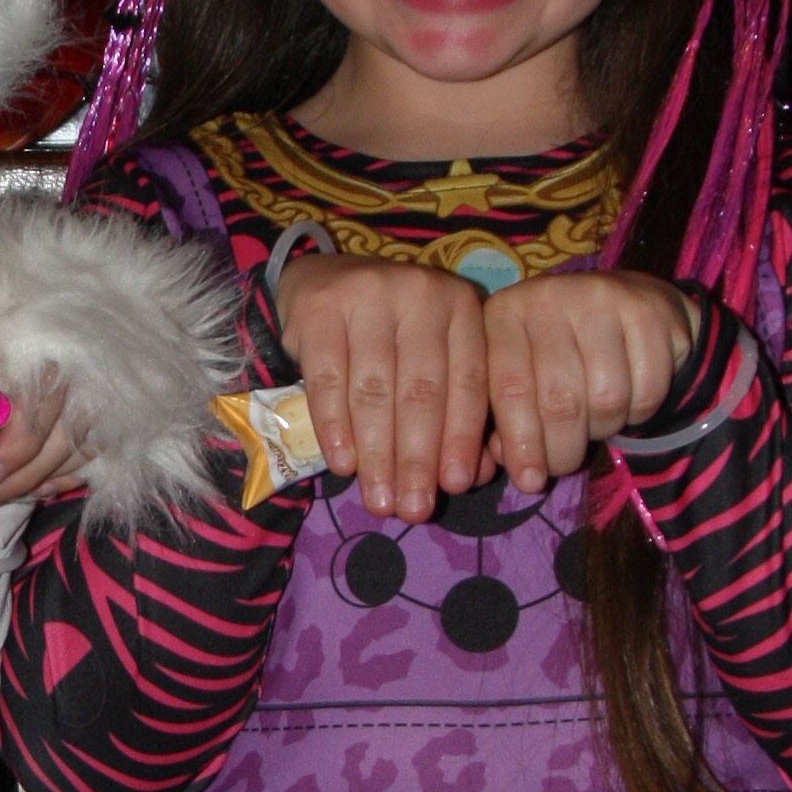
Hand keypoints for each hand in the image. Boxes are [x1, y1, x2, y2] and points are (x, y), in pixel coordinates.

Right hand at [273, 254, 489, 521]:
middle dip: (417, 459)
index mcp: (462, 308)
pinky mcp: (321, 307)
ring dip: (377, 454)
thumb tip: (471, 478)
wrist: (322, 281)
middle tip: (411, 510)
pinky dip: (336, 427)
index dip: (462, 439)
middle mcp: (422, 292)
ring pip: (376, 390)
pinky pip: (329, 379)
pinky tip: (343, 464)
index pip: (469, 382)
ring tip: (379, 500)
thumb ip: (454, 412)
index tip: (452, 488)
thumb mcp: (431, 360)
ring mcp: (369, 293)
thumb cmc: (389, 335)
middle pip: (422, 391)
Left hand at [479, 272, 696, 493]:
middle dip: (562, 450)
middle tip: (565, 464)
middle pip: (559, 401)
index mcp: (504, 314)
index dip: (519, 443)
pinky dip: (640, 412)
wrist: (629, 305)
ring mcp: (603, 298)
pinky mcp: (650, 312)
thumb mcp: (523, 379)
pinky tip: (630, 399)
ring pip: (606, 400)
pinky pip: (647, 391)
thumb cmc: (562, 354)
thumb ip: (504, 421)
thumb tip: (502, 461)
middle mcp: (550, 296)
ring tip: (596, 421)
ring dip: (603, 429)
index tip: (529, 482)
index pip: (510, 389)